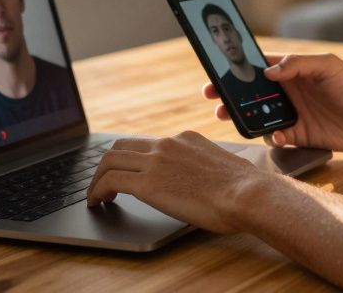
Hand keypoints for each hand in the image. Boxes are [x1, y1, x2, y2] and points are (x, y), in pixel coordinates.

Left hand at [85, 131, 270, 233]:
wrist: (247, 194)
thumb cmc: (243, 189)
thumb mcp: (221, 167)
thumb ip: (204, 167)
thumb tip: (203, 180)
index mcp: (185, 139)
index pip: (148, 144)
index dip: (131, 158)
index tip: (126, 171)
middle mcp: (167, 144)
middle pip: (121, 146)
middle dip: (107, 164)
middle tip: (103, 182)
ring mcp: (155, 161)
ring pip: (109, 160)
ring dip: (97, 178)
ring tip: (95, 195)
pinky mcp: (147, 183)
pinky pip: (110, 181)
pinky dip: (97, 191)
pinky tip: (97, 203)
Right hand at [204, 52, 342, 151]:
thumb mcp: (329, 66)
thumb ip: (299, 65)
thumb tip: (268, 72)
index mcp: (294, 72)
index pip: (260, 67)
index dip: (238, 69)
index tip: (218, 72)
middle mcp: (290, 92)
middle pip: (253, 93)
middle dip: (232, 96)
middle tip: (215, 100)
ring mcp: (294, 114)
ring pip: (260, 116)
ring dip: (245, 117)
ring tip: (232, 118)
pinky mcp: (300, 136)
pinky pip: (277, 137)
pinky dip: (272, 137)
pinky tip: (276, 135)